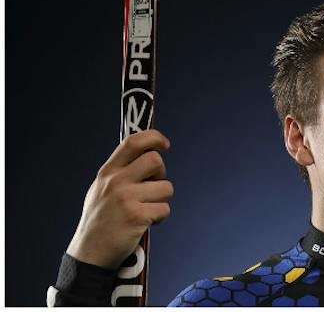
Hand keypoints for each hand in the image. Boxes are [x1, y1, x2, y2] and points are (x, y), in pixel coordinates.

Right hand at [66, 130, 173, 270]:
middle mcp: (115, 182)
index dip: (153, 138)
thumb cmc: (100, 221)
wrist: (90, 254)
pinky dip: (159, 217)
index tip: (164, 144)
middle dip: (160, 175)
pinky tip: (143, 224)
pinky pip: (164, 209)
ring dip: (160, 200)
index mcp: (107, 173)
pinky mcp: (137, 216)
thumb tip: (147, 150)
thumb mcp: (101, 190)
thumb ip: (120, 172)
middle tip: (152, 189)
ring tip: (144, 211)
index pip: (132, 142)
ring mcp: (126, 198)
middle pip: (156, 161)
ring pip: (166, 187)